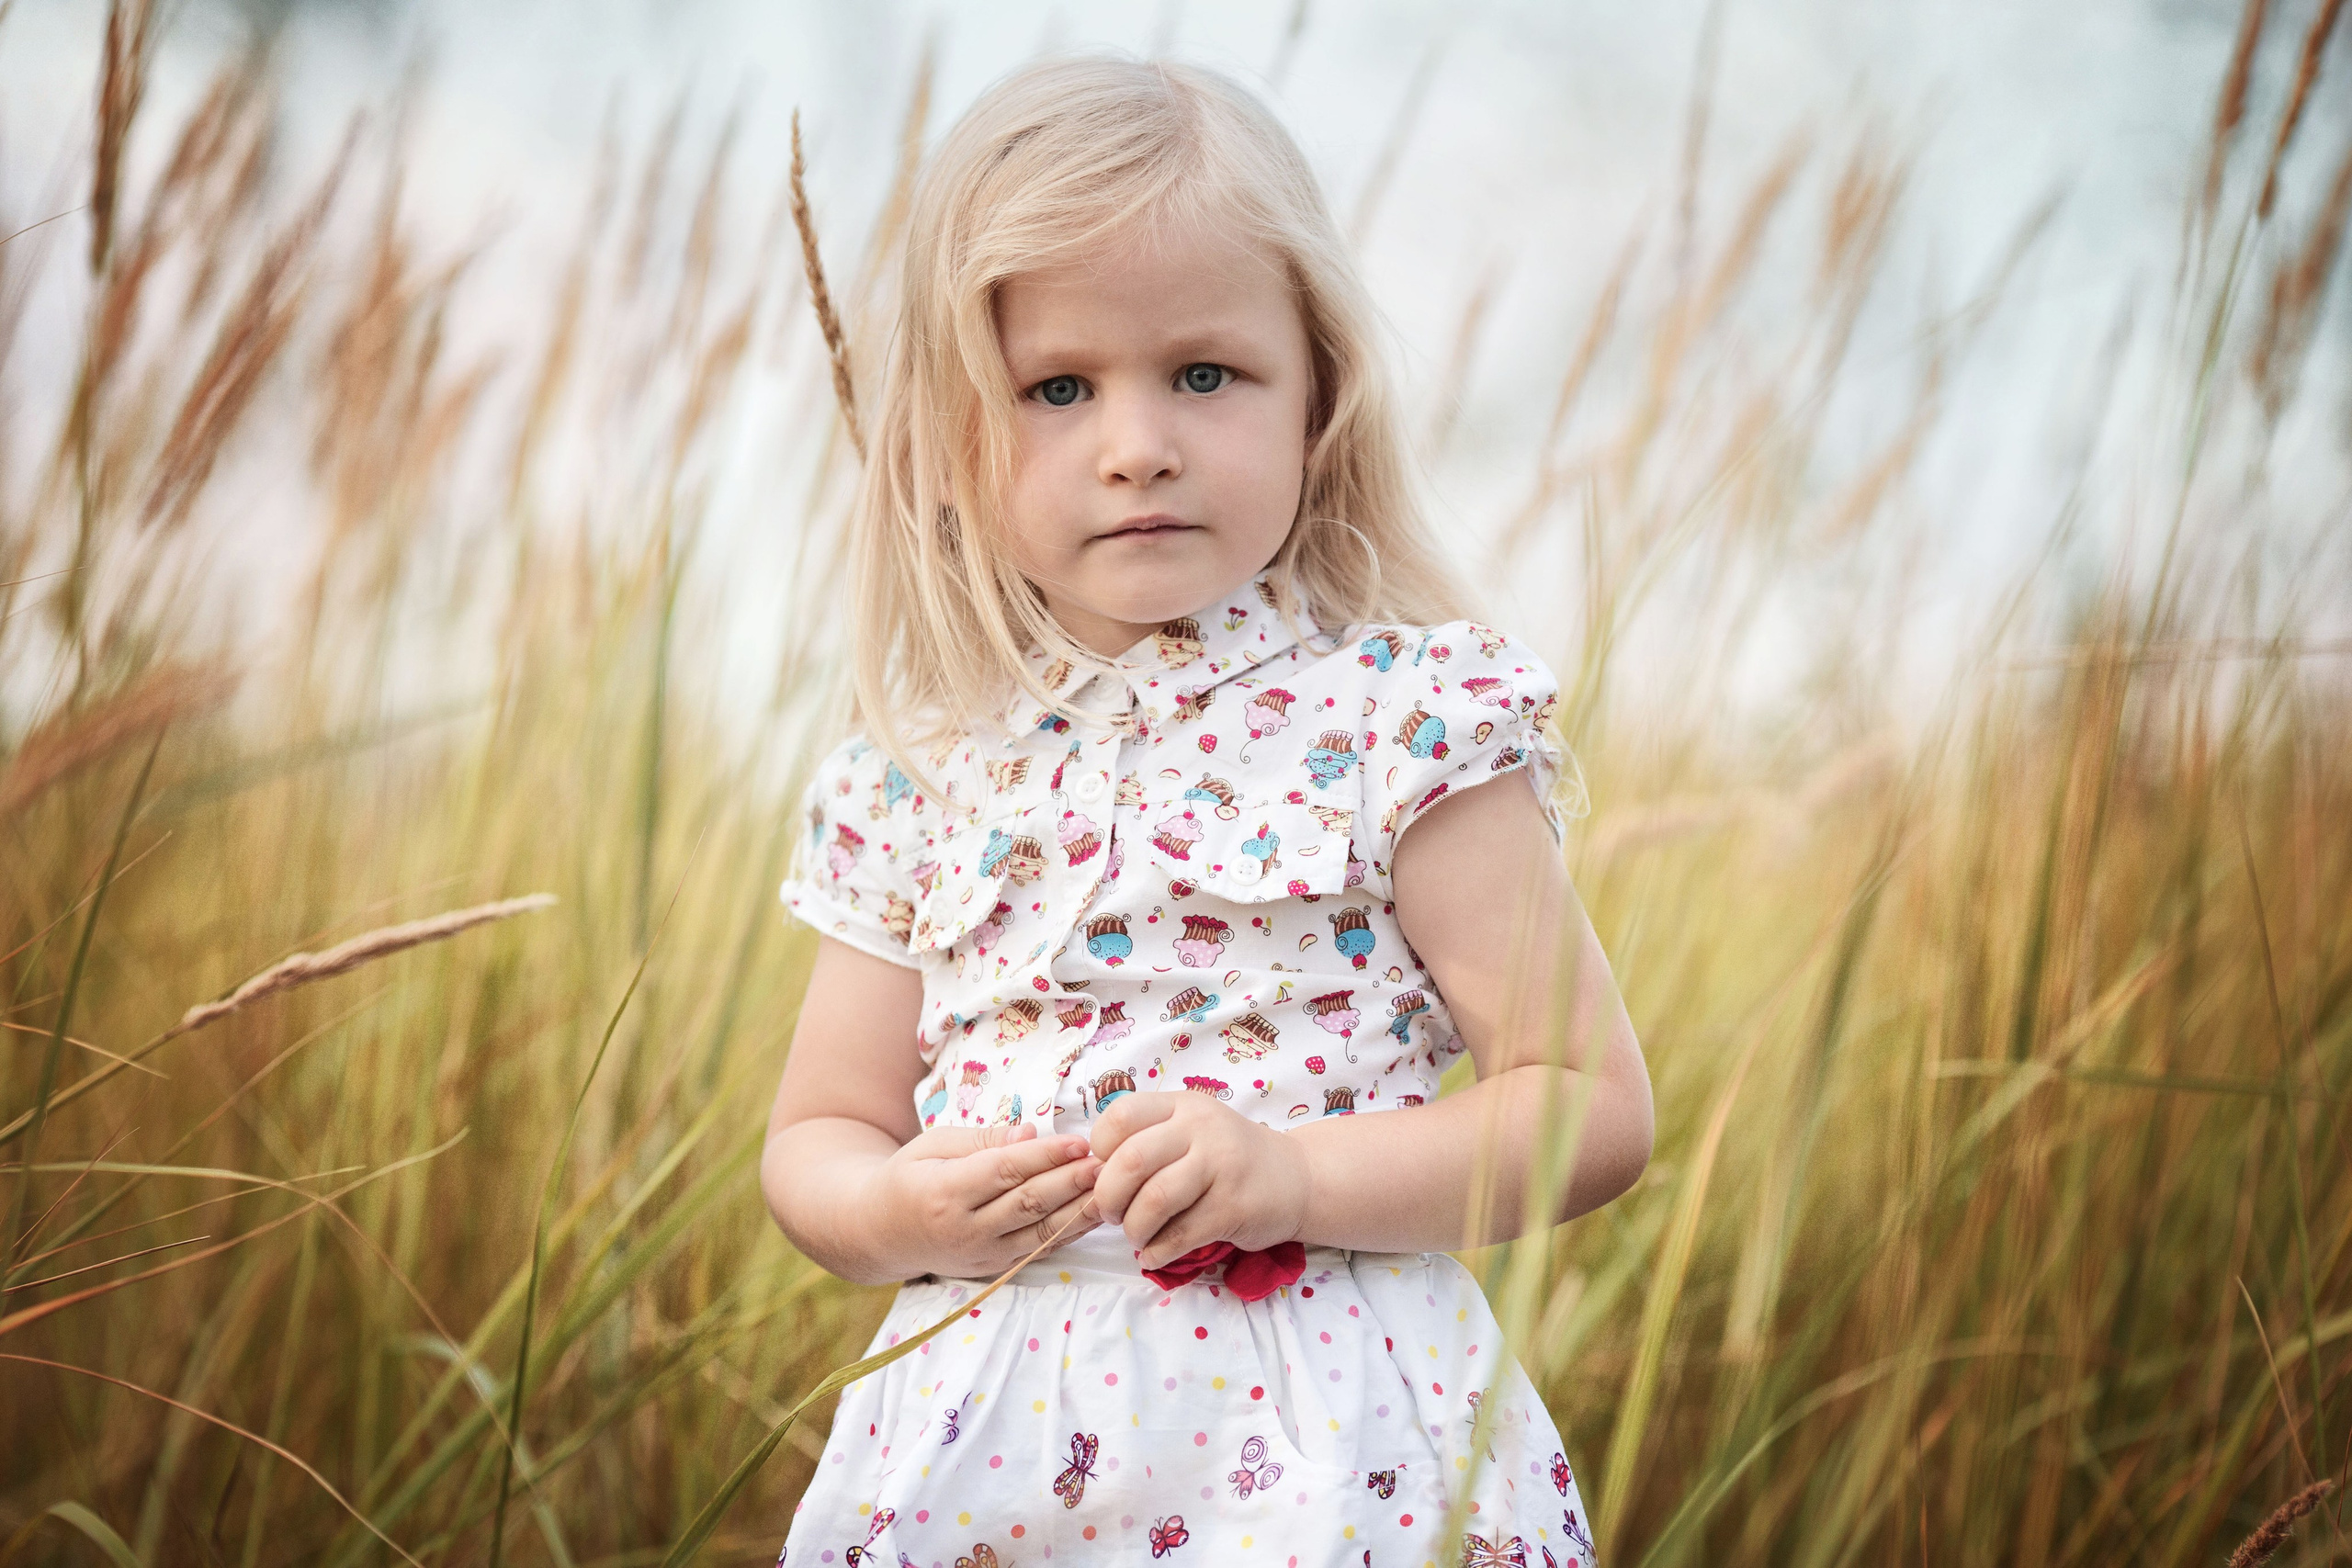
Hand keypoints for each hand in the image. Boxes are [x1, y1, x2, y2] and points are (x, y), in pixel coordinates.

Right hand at [867, 1121, 1101, 1279]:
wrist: (879, 1234)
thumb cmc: (907, 1178)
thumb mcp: (931, 1145)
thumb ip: (981, 1141)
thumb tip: (1029, 1133)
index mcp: (943, 1193)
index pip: (1004, 1172)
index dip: (1045, 1157)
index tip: (1080, 1141)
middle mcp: (964, 1230)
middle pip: (1028, 1204)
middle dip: (1071, 1182)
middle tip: (1107, 1162)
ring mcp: (982, 1255)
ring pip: (1041, 1232)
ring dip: (1080, 1211)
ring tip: (1111, 1187)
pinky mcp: (995, 1268)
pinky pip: (1039, 1249)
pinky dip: (1070, 1232)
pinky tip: (1095, 1213)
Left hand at [1084, 1092, 1309, 1268]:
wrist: (1298, 1179)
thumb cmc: (1230, 1157)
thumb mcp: (1193, 1129)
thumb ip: (1150, 1139)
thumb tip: (1094, 1175)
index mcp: (1183, 1106)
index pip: (1121, 1115)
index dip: (1100, 1150)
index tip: (1106, 1173)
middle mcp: (1202, 1129)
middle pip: (1132, 1160)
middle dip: (1109, 1197)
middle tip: (1112, 1214)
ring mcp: (1222, 1166)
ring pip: (1155, 1200)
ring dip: (1134, 1228)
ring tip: (1137, 1237)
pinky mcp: (1235, 1206)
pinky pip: (1181, 1234)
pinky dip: (1157, 1252)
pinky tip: (1154, 1255)